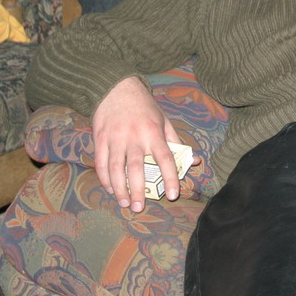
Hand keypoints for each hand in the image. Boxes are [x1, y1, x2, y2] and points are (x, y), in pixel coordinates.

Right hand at [91, 76, 181, 212]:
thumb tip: (195, 161)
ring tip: (125, 203)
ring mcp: (115, 138)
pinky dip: (104, 178)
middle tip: (140, 208)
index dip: (170, 178)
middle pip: (136, 169)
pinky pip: (101, 163)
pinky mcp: (100, 139)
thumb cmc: (144, 106)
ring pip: (116, 169)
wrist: (116, 87)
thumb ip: (176, 142)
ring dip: (120, 189)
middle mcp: (134, 137)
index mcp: (154, 132)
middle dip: (139, 190)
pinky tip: (110, 189)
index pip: (165, 159)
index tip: (172, 195)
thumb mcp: (164, 120)